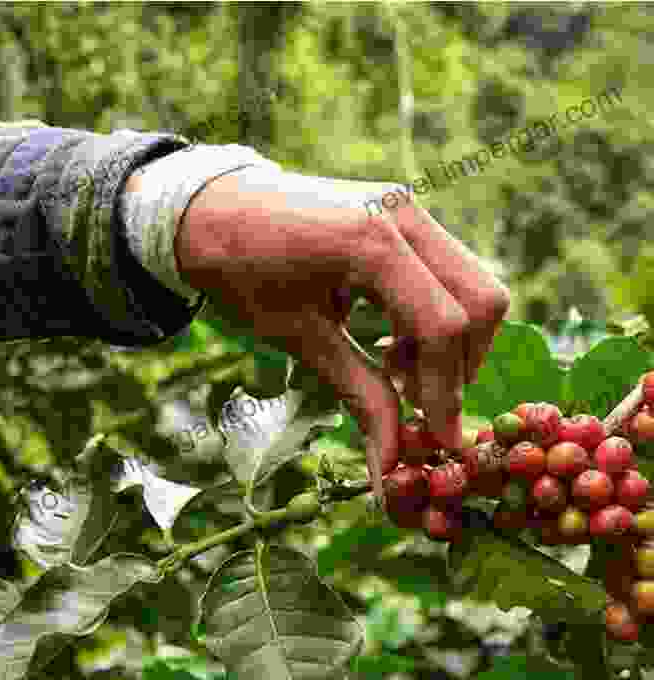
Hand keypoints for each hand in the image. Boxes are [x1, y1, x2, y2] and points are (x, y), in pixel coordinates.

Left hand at [173, 168, 508, 481]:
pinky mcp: (404, 215)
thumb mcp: (298, 339)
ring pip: (472, 286)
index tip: (438, 442)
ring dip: (450, 344)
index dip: (445, 392)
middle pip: (481, 301)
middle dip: (459, 367)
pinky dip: (434, 318)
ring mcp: (407, 207)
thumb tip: (390, 466)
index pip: (443, 326)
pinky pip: (448, 274)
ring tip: (395, 375)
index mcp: (371, 241)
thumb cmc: (238, 272)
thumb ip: (358, 397)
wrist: (203, 209)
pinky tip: (390, 345)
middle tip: (419, 409)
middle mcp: (403, 214)